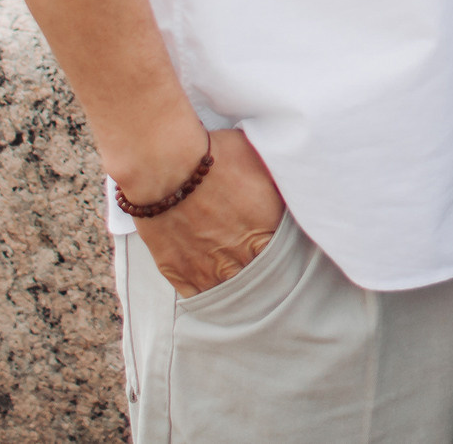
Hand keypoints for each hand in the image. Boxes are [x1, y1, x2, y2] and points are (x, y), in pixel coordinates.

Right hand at [127, 129, 284, 297]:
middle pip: (258, 276)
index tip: (278, 248)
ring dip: (232, 283)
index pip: (284, 254)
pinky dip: (203, 292)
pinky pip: (196, 294)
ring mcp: (208, 267)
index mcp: (266, 230)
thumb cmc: (216, 157)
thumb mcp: (259, 162)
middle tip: (256, 266)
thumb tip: (284, 187)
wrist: (168, 167)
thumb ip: (274, 184)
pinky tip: (208, 285)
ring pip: (229, 290)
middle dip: (258, 270)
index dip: (280, 251)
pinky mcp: (178, 270)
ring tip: (232, 277)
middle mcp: (240, 256)